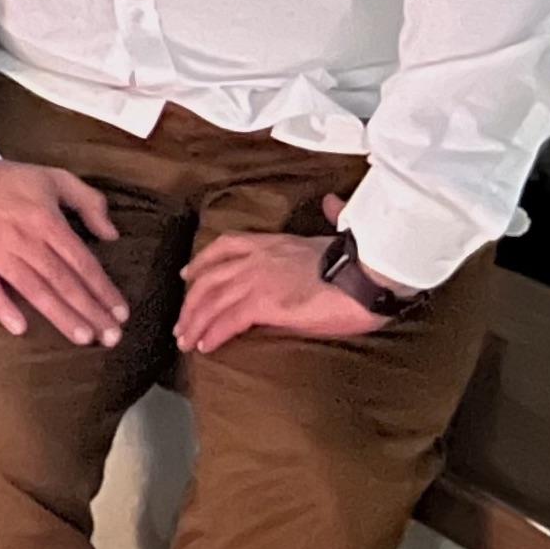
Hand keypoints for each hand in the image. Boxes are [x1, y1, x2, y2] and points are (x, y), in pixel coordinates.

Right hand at [0, 159, 130, 346]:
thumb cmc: (6, 180)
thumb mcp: (54, 178)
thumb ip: (89, 202)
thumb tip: (111, 235)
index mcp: (46, 220)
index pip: (82, 261)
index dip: (103, 289)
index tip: (121, 313)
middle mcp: (24, 239)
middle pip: (63, 281)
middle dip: (90, 310)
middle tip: (111, 337)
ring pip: (33, 289)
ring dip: (59, 315)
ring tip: (82, 337)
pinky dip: (3, 307)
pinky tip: (20, 328)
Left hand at [177, 193, 391, 353]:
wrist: (367, 275)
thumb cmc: (361, 260)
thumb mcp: (337, 233)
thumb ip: (329, 218)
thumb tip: (332, 203)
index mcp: (273, 242)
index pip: (225, 246)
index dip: (201, 262)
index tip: (187, 274)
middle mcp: (257, 259)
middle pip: (209, 279)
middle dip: (190, 303)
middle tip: (181, 323)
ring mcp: (257, 281)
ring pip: (211, 302)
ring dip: (194, 323)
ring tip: (186, 341)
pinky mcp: (263, 304)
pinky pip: (227, 321)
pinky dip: (212, 334)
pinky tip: (205, 345)